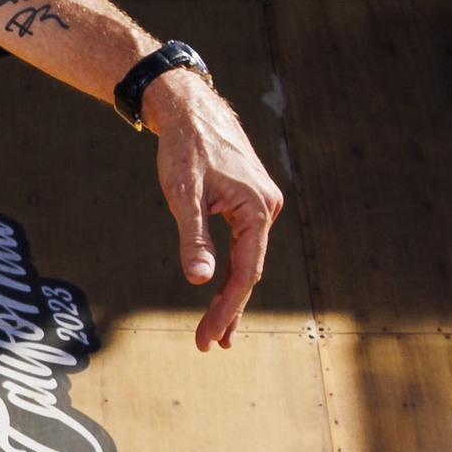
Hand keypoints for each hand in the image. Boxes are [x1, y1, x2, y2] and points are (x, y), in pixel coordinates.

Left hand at [150, 72, 283, 351]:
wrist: (189, 108)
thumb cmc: (184, 148)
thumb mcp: (183, 195)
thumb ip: (193, 238)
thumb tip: (199, 280)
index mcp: (257, 210)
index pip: (245, 273)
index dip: (227, 309)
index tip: (209, 337)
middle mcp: (268, 208)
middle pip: (250, 271)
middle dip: (229, 308)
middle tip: (211, 344)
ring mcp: (263, 204)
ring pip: (249, 258)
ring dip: (232, 293)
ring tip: (218, 329)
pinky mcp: (253, 199)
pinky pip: (246, 243)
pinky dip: (234, 268)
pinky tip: (223, 287)